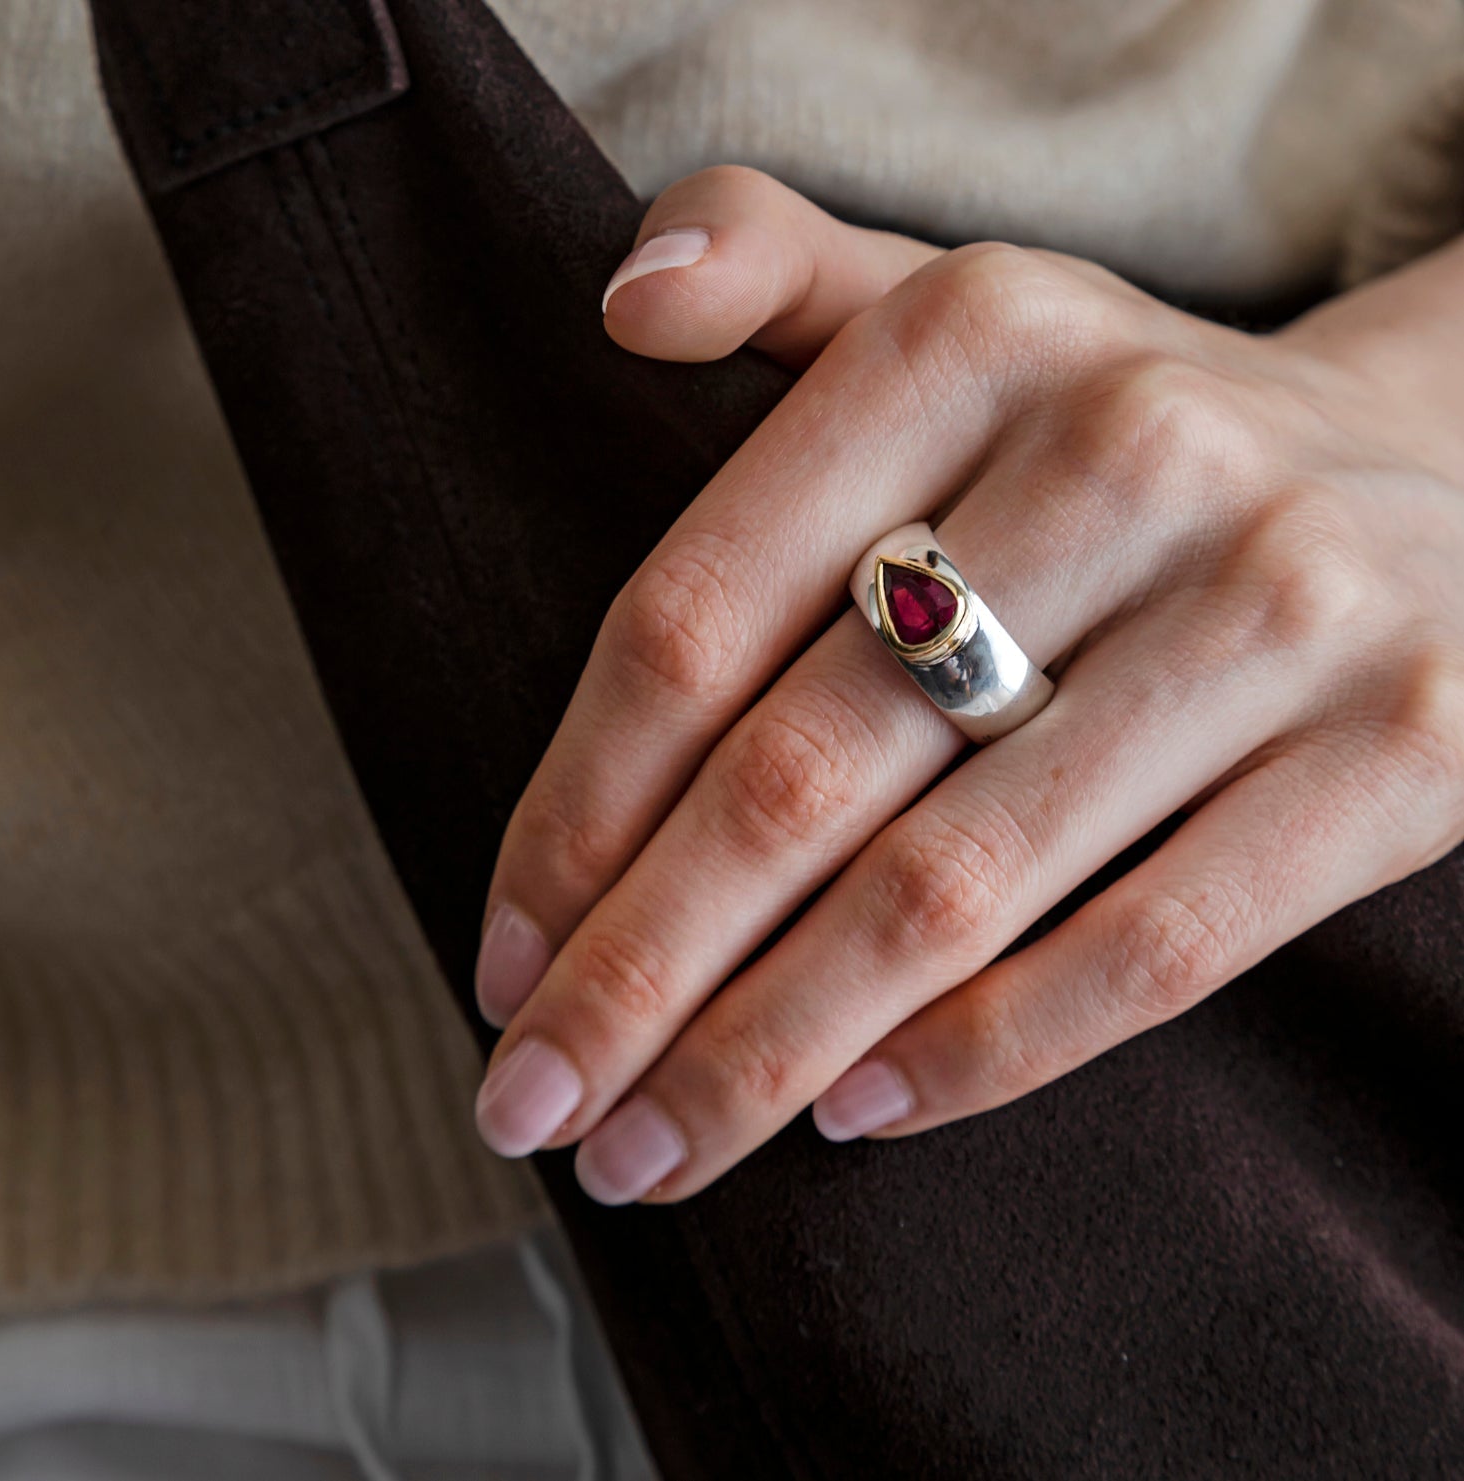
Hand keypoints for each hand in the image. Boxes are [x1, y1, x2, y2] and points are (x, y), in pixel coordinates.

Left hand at [472, 166, 1463, 1203]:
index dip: (573, 811)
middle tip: (534, 1105)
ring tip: (656, 1152)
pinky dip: (984, 1051)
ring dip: (768, 1049)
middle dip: (637, 973)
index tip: (504, 956)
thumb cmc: (1120, 431)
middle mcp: (1124, 452)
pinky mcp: (1403, 748)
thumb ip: (778, 271)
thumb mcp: (960, 312)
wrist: (1445, 471)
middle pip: (798, 773)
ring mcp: (1276, 605)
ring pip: (948, 885)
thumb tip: (622, 303)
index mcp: (969, 337)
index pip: (696, 616)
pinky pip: (1151, 945)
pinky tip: (855, 1112)